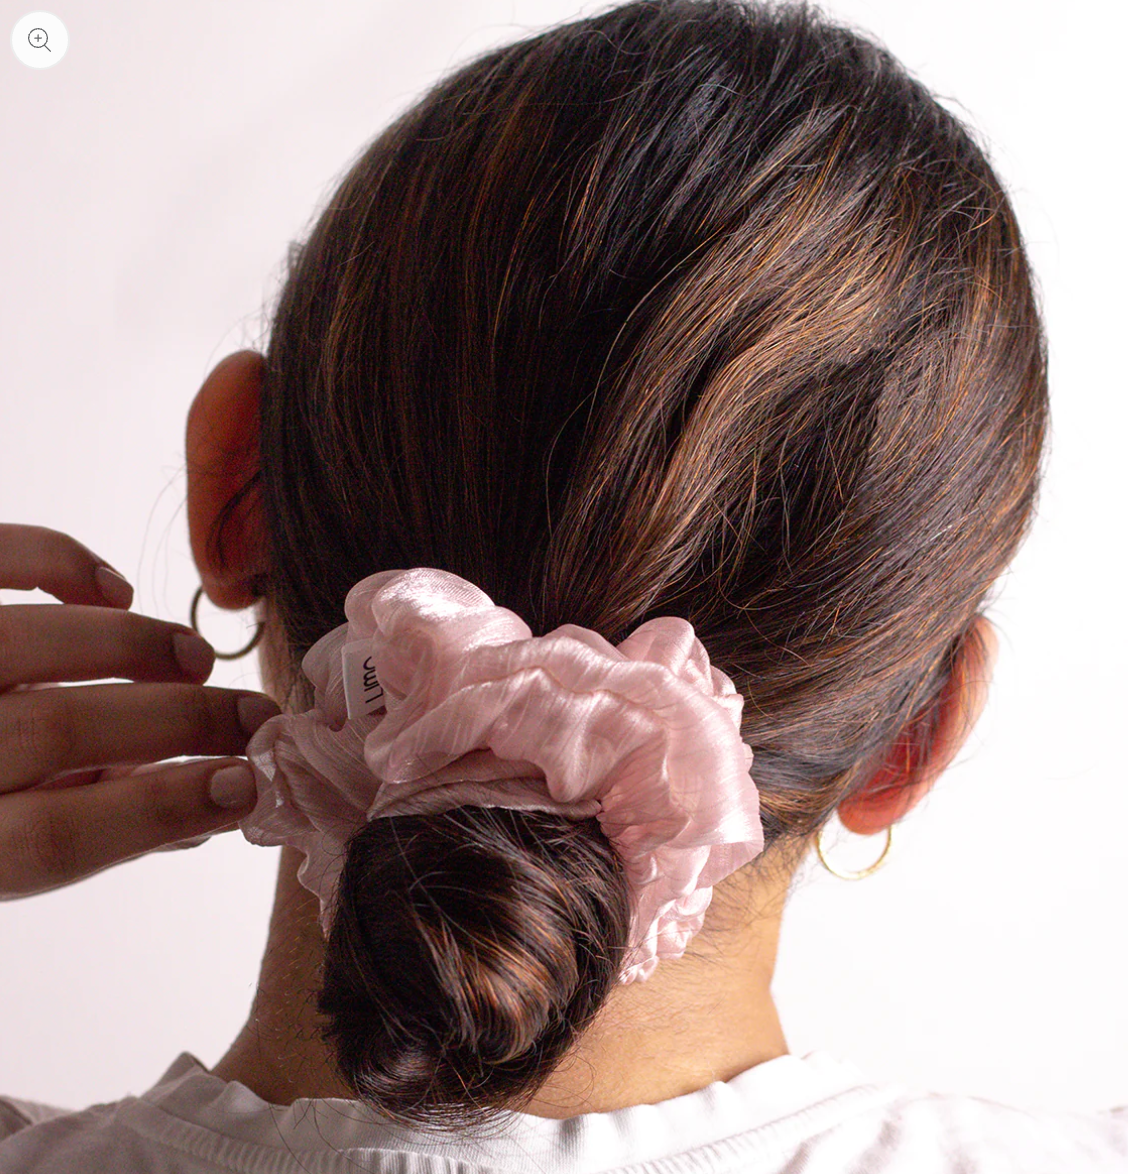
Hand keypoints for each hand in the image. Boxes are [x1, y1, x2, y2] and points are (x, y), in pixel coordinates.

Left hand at [0, 523, 280, 898]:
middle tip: (253, 718)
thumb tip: (203, 808)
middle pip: (63, 732)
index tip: (245, 786)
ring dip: (141, 647)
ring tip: (195, 662)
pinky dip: (65, 563)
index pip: (60, 837)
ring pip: (37, 645)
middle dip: (186, 723)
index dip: (166, 809)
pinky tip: (114, 594)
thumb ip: (85, 828)